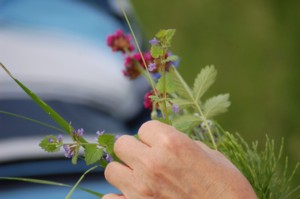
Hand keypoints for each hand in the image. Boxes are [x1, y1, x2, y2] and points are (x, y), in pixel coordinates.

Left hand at [103, 120, 256, 198]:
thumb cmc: (227, 188)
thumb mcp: (210, 156)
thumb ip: (183, 145)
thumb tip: (167, 142)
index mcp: (171, 143)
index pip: (144, 128)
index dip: (153, 136)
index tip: (159, 144)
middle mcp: (151, 163)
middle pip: (121, 144)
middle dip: (133, 149)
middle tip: (145, 159)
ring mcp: (140, 189)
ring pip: (112, 170)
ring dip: (124, 172)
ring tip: (139, 179)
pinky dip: (119, 197)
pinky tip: (134, 198)